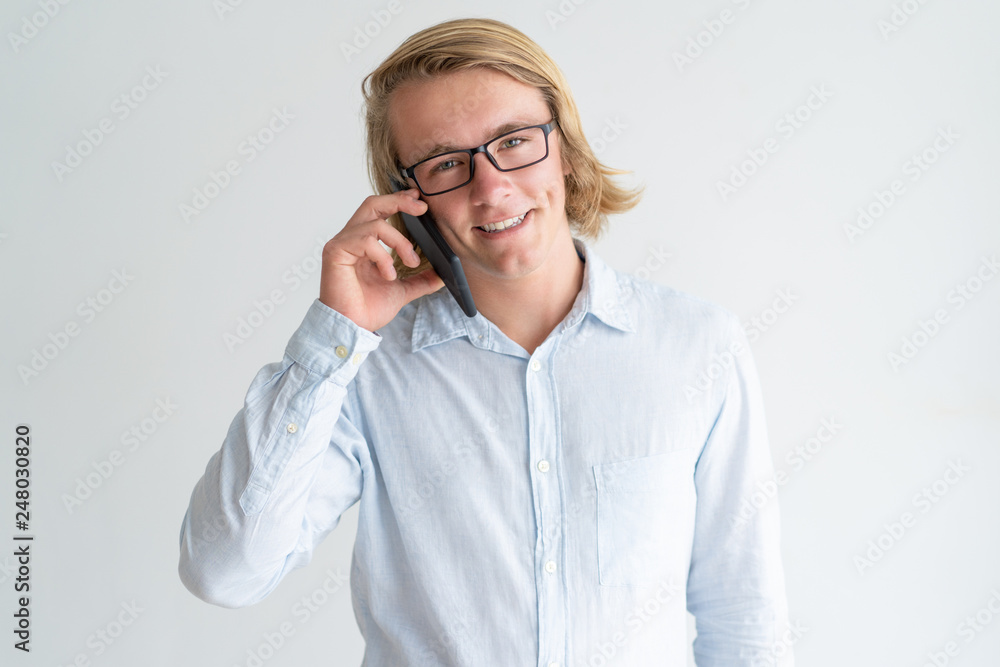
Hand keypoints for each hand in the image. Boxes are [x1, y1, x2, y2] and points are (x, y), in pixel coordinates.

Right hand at [319, 189, 443, 331]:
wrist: (352, 328)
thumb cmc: (367, 309)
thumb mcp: (402, 290)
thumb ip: (420, 280)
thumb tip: (443, 274)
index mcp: (364, 243)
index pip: (379, 210)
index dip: (399, 201)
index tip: (420, 202)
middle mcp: (351, 239)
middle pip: (373, 203)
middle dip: (399, 202)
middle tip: (422, 209)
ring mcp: (342, 243)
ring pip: (375, 223)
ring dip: (399, 241)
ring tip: (410, 261)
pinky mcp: (336, 252)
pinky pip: (365, 240)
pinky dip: (383, 256)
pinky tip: (388, 275)